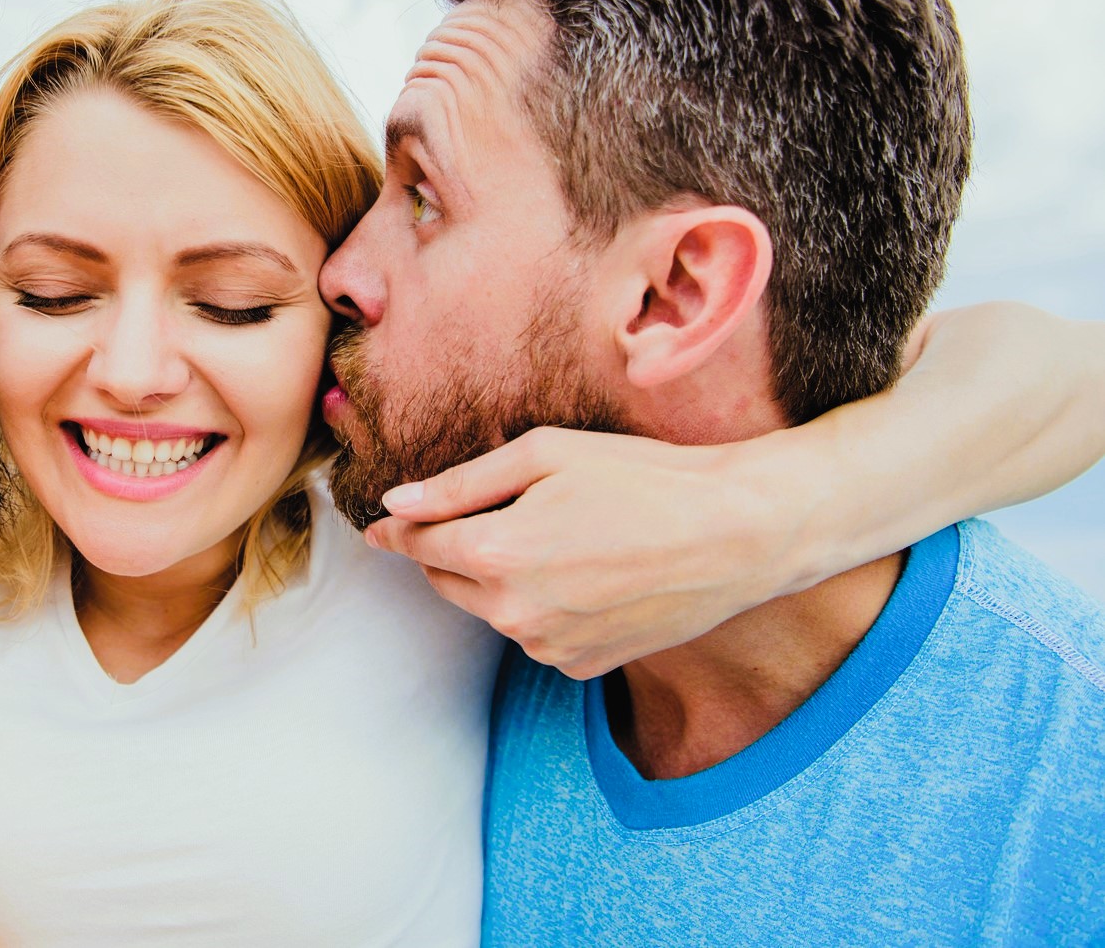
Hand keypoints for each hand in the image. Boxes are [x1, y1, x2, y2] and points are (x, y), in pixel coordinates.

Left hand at [363, 428, 808, 678]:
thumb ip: (461, 483)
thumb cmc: (644, 480)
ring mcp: (548, 647)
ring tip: (554, 536)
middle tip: (479, 513)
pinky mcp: (581, 667)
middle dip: (449, 549)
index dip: (399, 527)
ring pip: (490, 608)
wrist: (738, 535)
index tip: (385, 519)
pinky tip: (583, 571)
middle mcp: (514, 613)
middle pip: (446, 581)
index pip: (417, 544)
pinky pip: (535, 632)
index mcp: (496, 553)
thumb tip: (396, 503)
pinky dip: (540, 604)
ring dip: (497, 577)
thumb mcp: (545, 455)